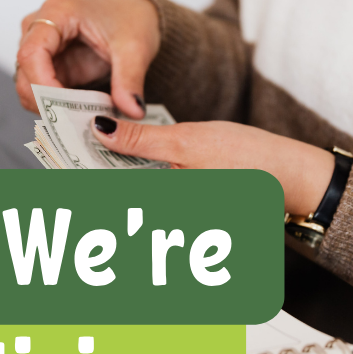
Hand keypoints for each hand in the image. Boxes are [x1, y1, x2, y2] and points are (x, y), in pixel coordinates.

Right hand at [15, 0, 160, 118]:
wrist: (134, 15)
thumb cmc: (129, 18)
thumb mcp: (135, 48)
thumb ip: (130, 79)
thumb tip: (132, 110)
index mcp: (57, 13)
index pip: (31, 53)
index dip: (42, 85)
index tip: (64, 107)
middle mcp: (40, 29)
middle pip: (24, 74)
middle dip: (46, 102)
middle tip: (76, 121)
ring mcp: (41, 49)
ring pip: (28, 88)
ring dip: (50, 108)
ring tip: (81, 118)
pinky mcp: (48, 67)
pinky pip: (41, 94)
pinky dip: (56, 108)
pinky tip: (78, 113)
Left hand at [90, 117, 334, 215]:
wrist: (293, 178)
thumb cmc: (249, 160)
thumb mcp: (189, 141)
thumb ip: (141, 140)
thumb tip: (100, 128)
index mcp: (166, 209)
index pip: (109, 200)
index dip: (80, 180)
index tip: (59, 158)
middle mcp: (168, 225)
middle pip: (117, 206)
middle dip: (92, 178)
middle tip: (70, 149)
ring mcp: (177, 224)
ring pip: (131, 204)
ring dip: (112, 177)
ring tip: (95, 150)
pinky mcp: (185, 214)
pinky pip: (151, 202)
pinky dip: (136, 179)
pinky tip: (126, 161)